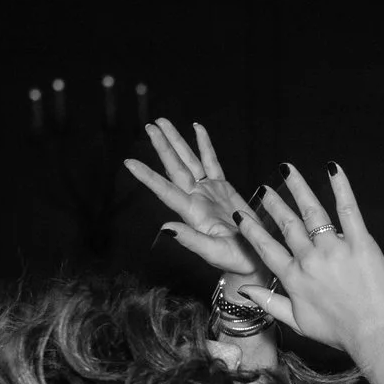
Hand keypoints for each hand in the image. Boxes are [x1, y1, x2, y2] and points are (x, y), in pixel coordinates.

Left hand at [127, 120, 263, 284]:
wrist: (254, 260)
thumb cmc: (236, 261)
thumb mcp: (214, 252)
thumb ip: (190, 240)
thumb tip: (164, 229)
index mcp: (192, 213)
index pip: (165, 190)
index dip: (147, 176)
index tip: (129, 162)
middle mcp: (196, 199)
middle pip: (175, 167)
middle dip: (162, 146)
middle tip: (149, 126)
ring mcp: (208, 191)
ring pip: (189, 160)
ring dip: (177, 141)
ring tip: (163, 122)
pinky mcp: (223, 188)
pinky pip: (211, 162)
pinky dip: (204, 144)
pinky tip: (196, 128)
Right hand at [228, 163, 383, 358]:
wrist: (374, 334)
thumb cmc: (339, 333)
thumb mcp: (297, 323)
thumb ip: (269, 303)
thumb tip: (245, 291)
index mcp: (294, 278)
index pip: (266, 248)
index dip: (252, 230)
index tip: (241, 214)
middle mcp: (310, 260)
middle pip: (287, 225)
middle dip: (274, 204)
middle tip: (265, 189)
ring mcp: (335, 249)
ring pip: (312, 212)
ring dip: (298, 189)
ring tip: (287, 171)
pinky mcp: (360, 243)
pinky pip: (348, 210)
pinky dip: (341, 187)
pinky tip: (333, 169)